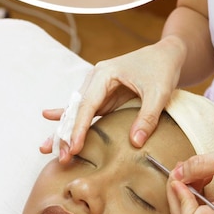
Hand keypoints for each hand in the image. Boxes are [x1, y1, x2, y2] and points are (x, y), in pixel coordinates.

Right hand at [40, 36, 186, 161]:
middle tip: (59, 157)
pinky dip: (71, 120)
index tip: (74, 148)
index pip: (87, 105)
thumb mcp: (159, 93)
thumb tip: (135, 143)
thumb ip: (148, 117)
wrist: (166, 56)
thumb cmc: (162, 70)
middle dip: (66, 133)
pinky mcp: (103, 96)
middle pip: (76, 109)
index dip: (79, 128)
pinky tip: (50, 120)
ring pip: (76, 112)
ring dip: (65, 131)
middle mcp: (95, 79)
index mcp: (104, 74)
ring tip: (47, 149)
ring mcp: (98, 88)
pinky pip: (84, 110)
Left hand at [166, 147, 213, 213]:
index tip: (179, 176)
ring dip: (187, 191)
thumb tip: (177, 172)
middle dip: (179, 192)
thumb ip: (201, 165)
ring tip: (201, 170)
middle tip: (184, 168)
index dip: (178, 197)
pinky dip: (196, 194)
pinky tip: (205, 177)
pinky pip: (199, 212)